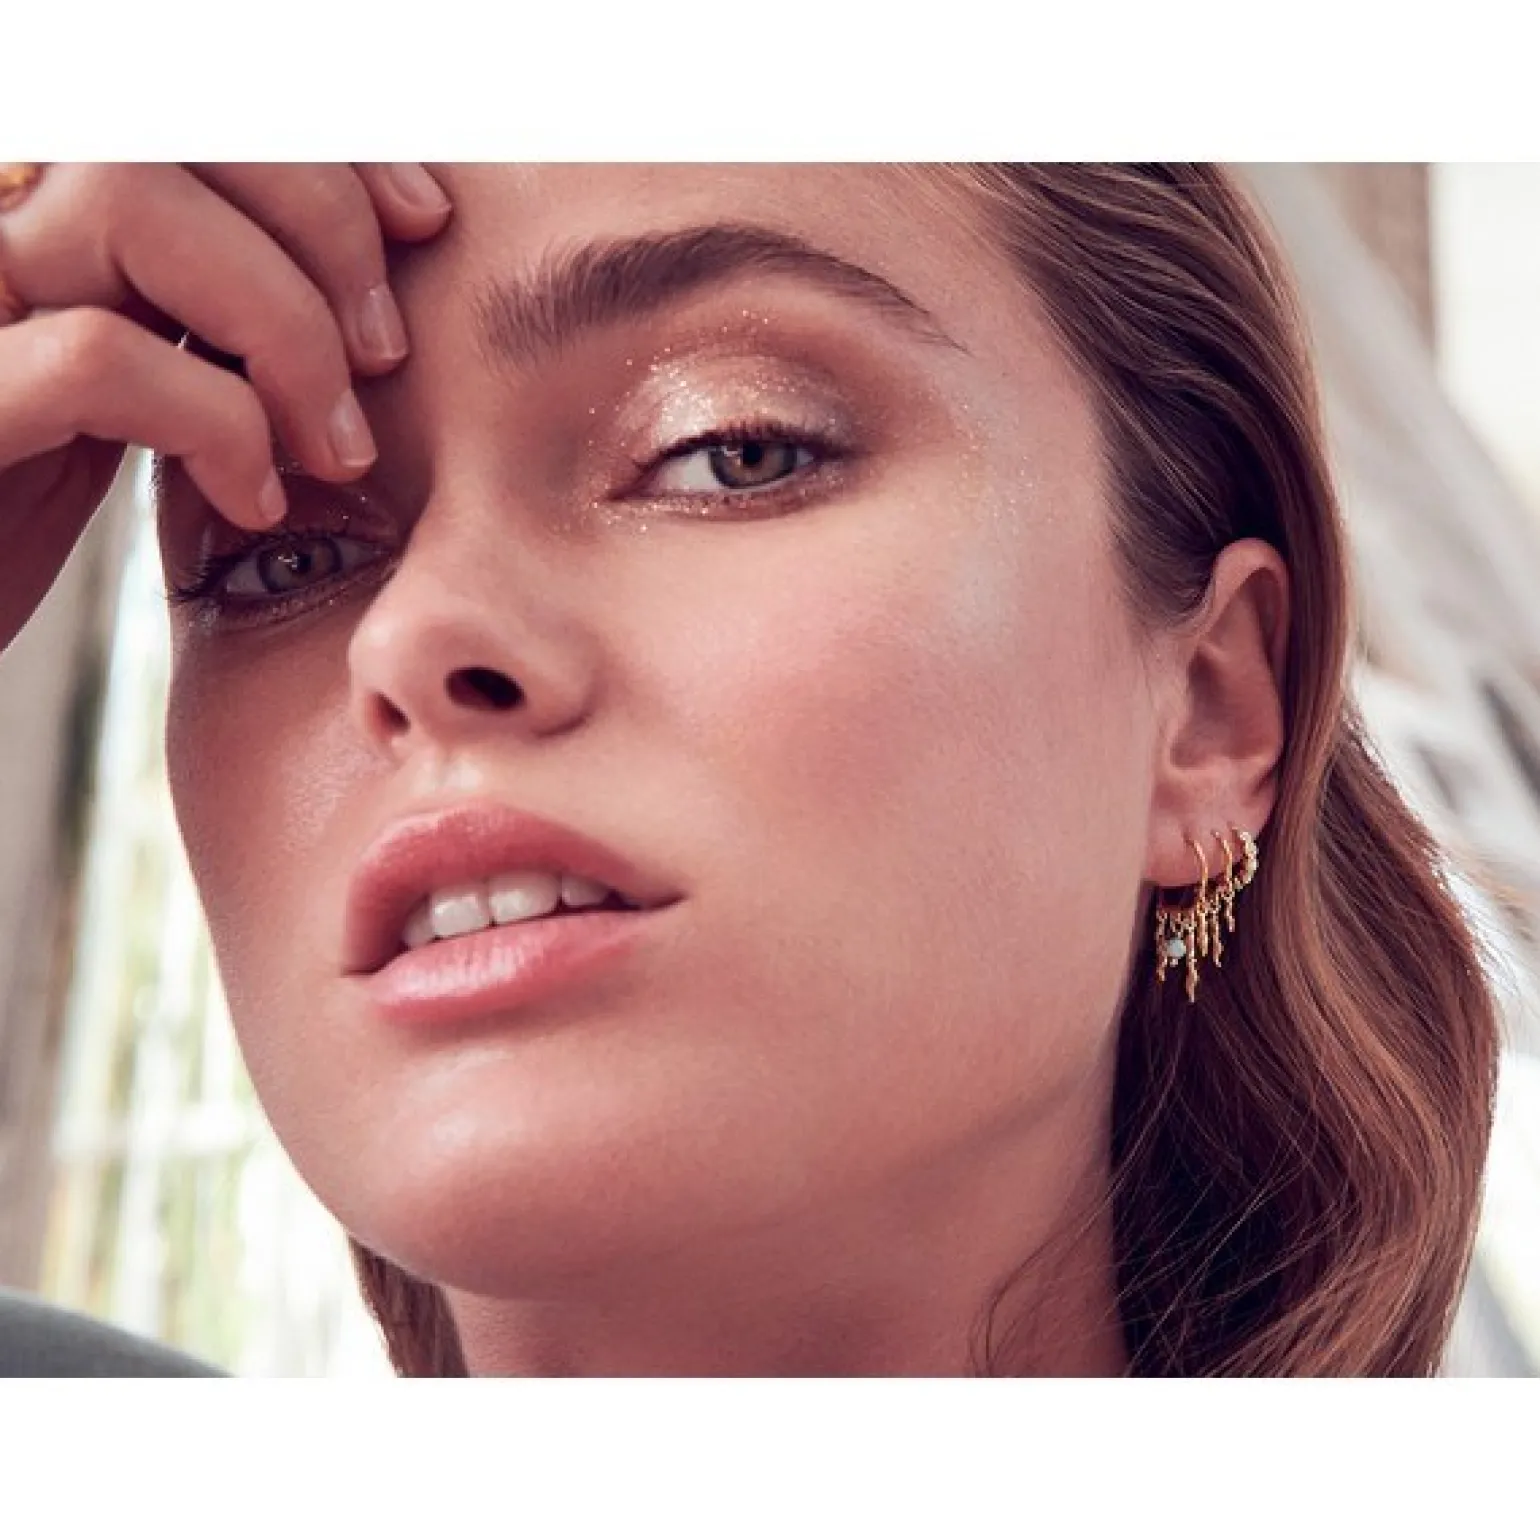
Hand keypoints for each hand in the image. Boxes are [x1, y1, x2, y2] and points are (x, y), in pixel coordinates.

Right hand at [0, 162, 451, 652]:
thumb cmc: (27, 497)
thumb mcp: (131, 376)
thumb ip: (202, 299)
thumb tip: (361, 269)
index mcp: (40, 200)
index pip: (194, 100)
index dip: (326, 140)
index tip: (422, 221)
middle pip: (174, 123)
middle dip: (325, 224)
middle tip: (387, 352)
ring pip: (136, 205)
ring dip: (283, 326)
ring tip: (333, 445)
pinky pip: (101, 357)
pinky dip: (216, 424)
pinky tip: (254, 501)